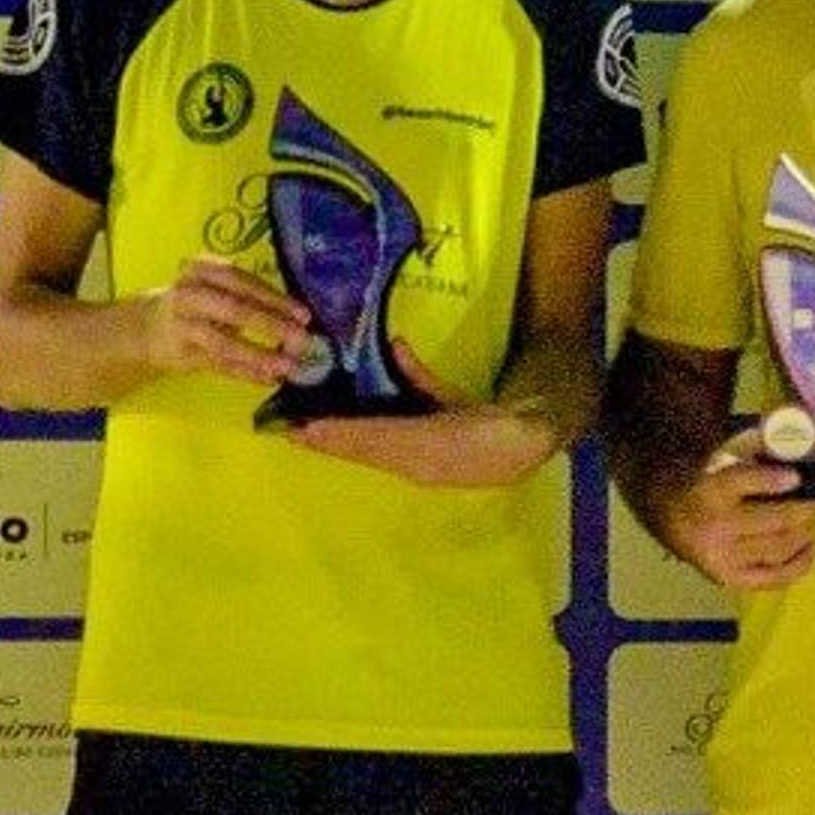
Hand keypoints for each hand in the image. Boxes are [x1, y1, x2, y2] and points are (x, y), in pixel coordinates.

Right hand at [145, 256, 313, 386]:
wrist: (150, 327)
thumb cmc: (200, 303)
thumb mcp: (219, 289)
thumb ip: (253, 297)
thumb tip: (299, 318)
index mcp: (201, 270)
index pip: (241, 281)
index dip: (274, 298)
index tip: (304, 315)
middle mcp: (188, 294)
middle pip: (233, 309)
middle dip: (271, 325)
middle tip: (302, 339)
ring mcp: (181, 325)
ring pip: (223, 342)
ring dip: (259, 355)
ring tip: (288, 366)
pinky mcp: (181, 353)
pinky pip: (219, 364)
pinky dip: (246, 372)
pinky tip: (269, 378)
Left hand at [290, 338, 563, 488]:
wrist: (527, 451)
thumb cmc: (497, 424)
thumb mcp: (457, 399)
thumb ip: (422, 376)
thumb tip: (394, 343)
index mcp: (431, 445)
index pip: (376, 438)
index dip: (340, 433)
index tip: (307, 426)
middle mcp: (417, 463)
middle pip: (364, 451)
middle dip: (327, 442)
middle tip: (287, 430)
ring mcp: (418, 471)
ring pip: (369, 457)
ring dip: (337, 447)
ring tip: (302, 436)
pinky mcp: (420, 471)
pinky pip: (382, 459)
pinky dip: (357, 449)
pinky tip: (336, 440)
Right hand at [657, 426, 814, 591]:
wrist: (669, 517)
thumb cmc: (705, 484)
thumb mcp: (718, 458)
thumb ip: (752, 448)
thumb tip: (794, 442)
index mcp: (708, 492)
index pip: (741, 484)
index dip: (771, 480)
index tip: (796, 477)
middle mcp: (714, 528)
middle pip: (774, 520)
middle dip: (806, 509)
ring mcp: (723, 558)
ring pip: (779, 547)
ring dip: (807, 531)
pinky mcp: (731, 579)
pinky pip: (774, 577)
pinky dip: (800, 564)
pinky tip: (811, 546)